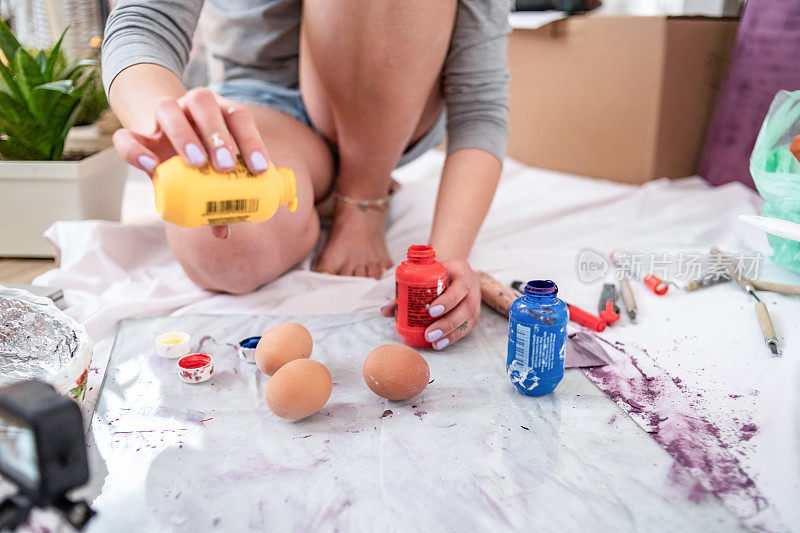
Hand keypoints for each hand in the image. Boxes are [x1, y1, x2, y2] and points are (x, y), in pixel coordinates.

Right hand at [111, 87, 269, 238]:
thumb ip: (218, 195)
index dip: (251, 141)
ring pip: (167, 108)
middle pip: (203, 103)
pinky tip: (151, 167)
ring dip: (183, 135)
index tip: (259, 170)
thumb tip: (223, 231)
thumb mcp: (212, 172)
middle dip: (216, 134)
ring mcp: (162, 114)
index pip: (238, 116)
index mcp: (218, 110)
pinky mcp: (136, 132)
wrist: (161, 138)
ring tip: (197, 164)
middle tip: (225, 166)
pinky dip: (136, 151)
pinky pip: (127, 136)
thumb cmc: (199, 157)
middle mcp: (190, 105)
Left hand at [381, 259, 480, 349]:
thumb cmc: (436, 272)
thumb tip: (385, 311)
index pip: (459, 286)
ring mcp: (476, 300)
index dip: (447, 300)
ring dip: (451, 333)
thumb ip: (405, 291)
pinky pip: (468, 327)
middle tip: (429, 334)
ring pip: (469, 319)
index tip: (431, 311)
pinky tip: (441, 344)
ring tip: (434, 342)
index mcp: (461, 270)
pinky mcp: (475, 313)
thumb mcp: (425, 275)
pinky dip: (454, 337)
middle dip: (447, 323)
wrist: (454, 270)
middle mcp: (472, 285)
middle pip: (466, 307)